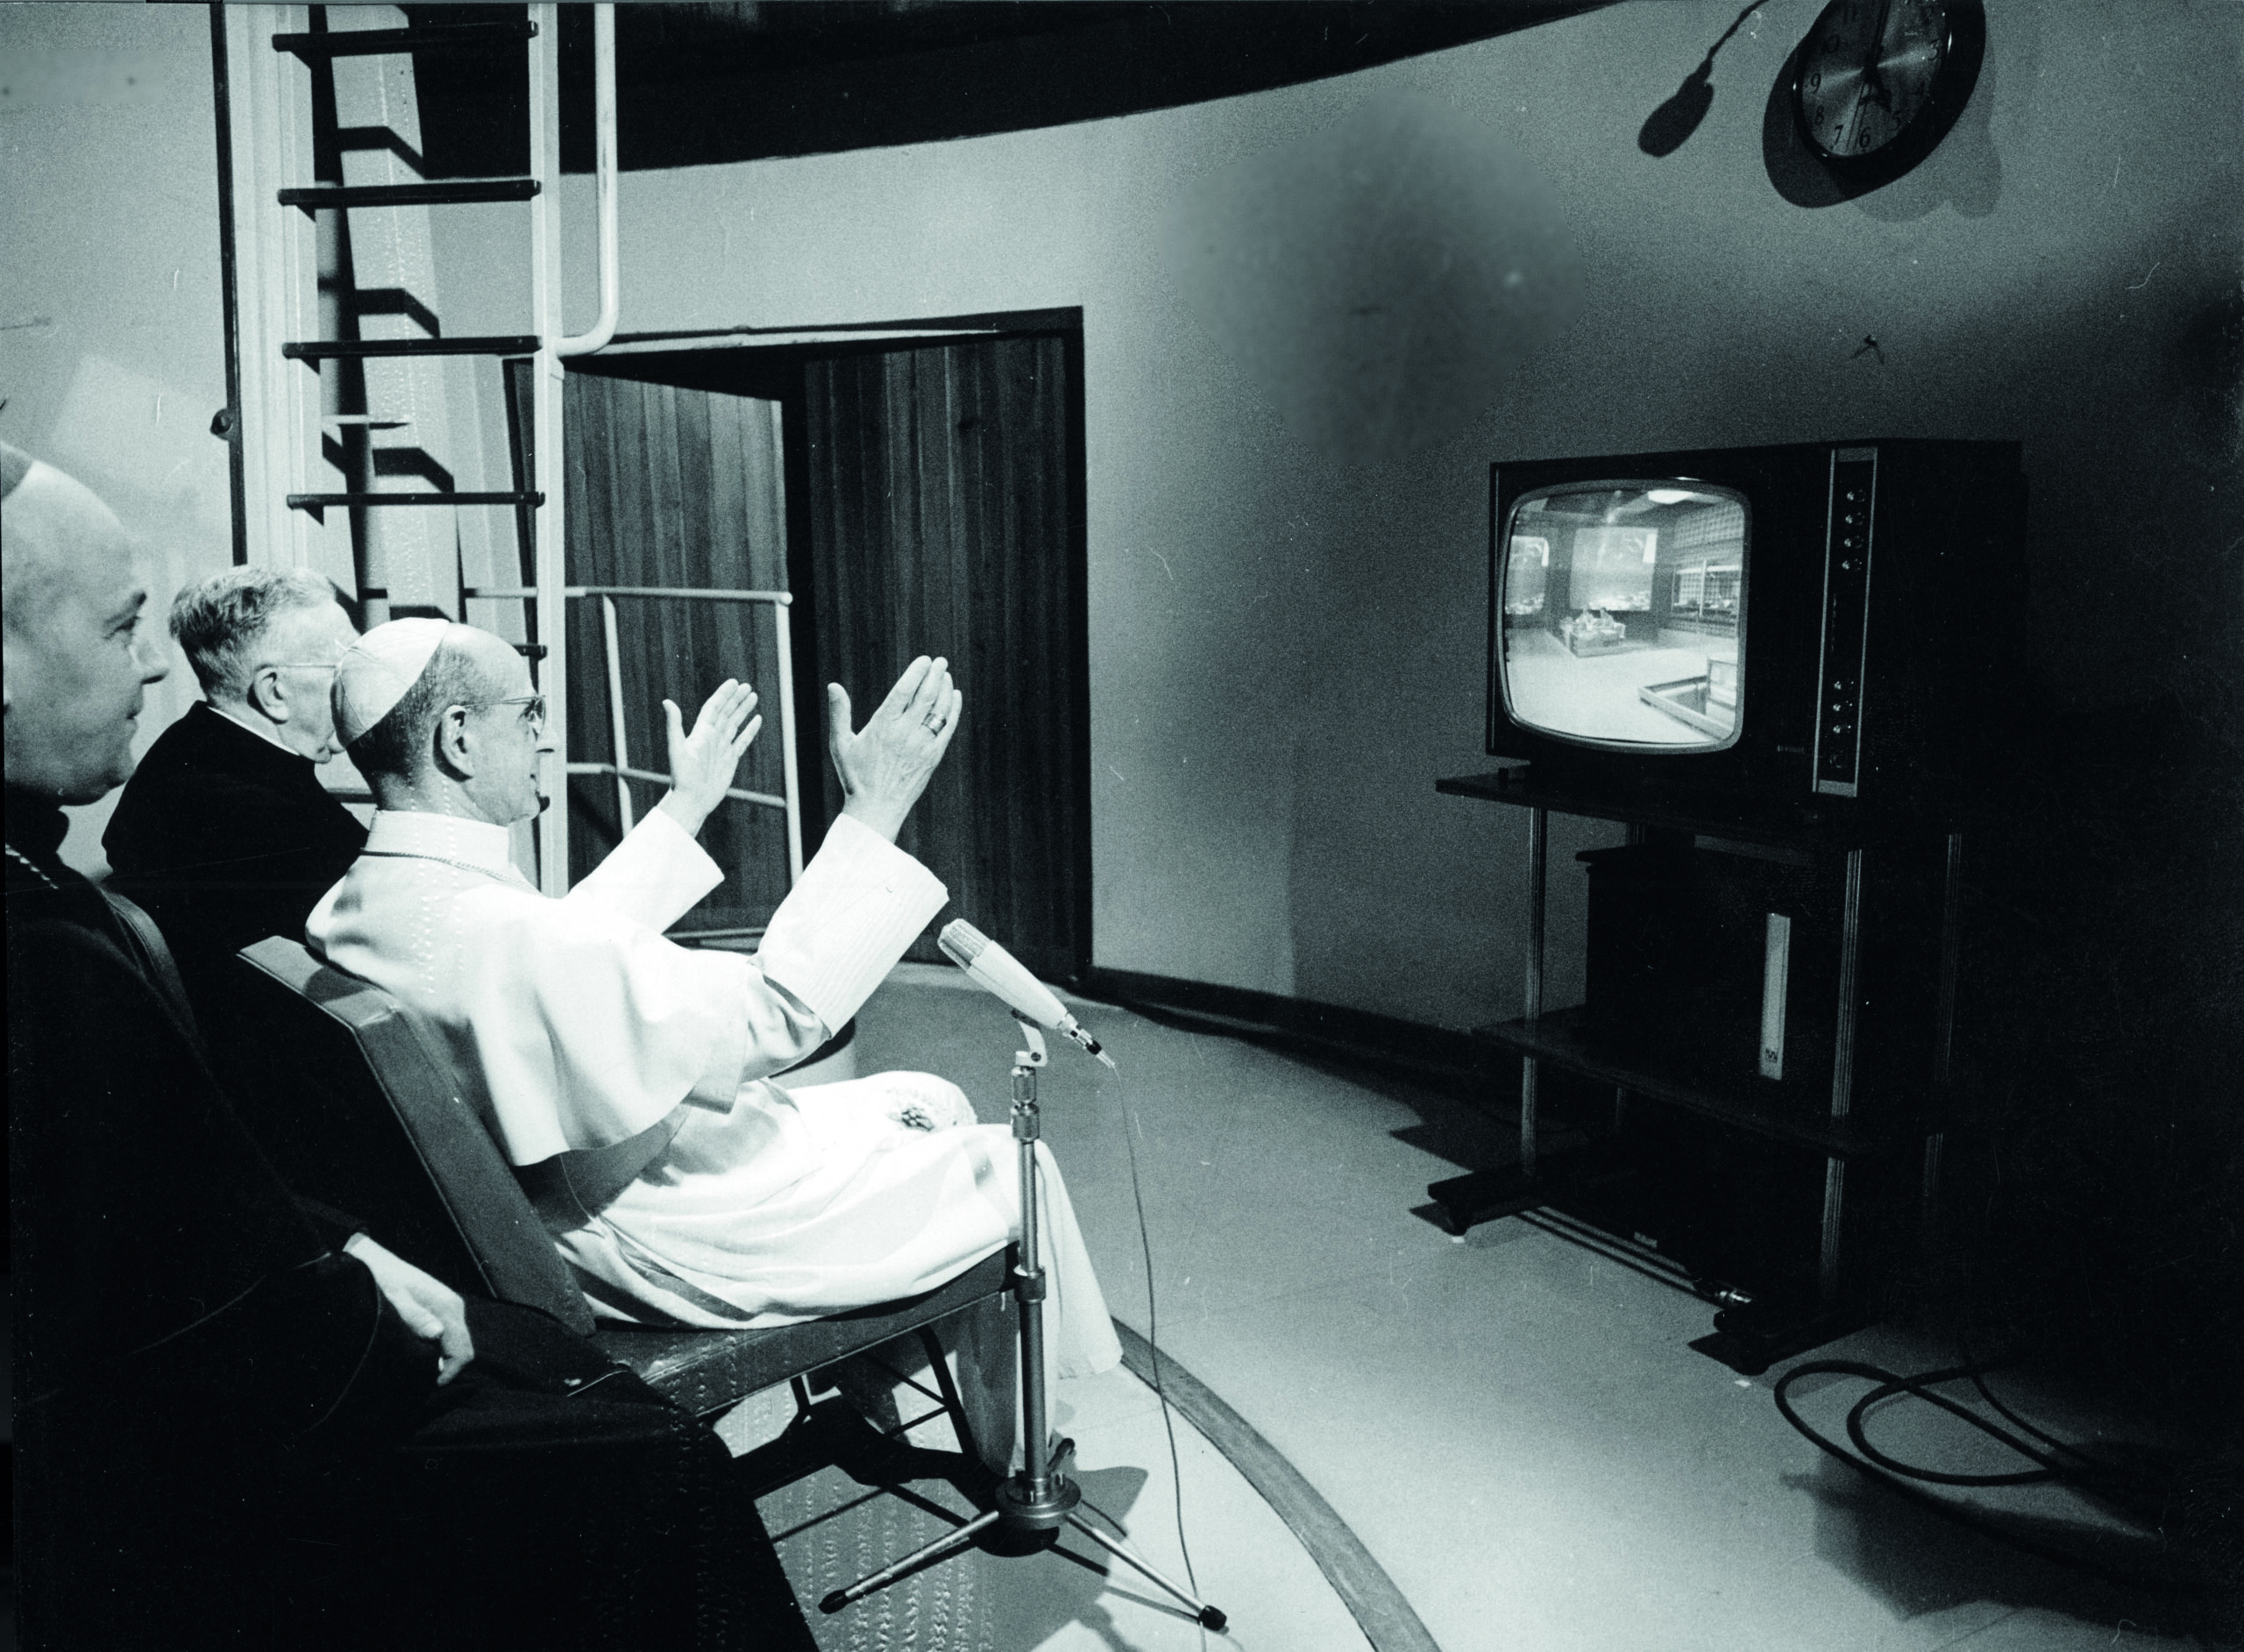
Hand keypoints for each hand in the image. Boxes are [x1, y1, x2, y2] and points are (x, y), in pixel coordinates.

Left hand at [344, 1234, 473, 1384]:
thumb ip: (415, 1317)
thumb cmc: (381, 1280)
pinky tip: (420, 1352)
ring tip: (418, 1368)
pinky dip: (440, 1349)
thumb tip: (437, 1335)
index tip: (430, 1384)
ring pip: (457, 1343)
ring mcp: (450, 1306)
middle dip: (448, 1368)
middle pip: (464, 1348)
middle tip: (421, 1380)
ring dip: (444, 1359)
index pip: (462, 1351)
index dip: (450, 1372)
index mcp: (447, 1307)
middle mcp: (454, 1307)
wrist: (374, 1260)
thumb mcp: (394, 1300)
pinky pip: (450, 1335)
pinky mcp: (442, 1307)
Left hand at [656, 679, 760, 837]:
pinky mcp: (730, 760)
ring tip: (753, 697)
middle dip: (736, 699)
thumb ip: (674, 725)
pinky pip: (742, 741)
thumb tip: (667, 702)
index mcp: (701, 732)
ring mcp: (721, 748)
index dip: (723, 694)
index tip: (734, 683)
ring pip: (735, 724)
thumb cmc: (682, 776)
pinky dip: (750, 730)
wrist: (692, 799)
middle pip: (726, 712)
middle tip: (747, 686)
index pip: (714, 707)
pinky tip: (756, 720)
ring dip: (743, 710)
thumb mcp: (677, 748)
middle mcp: (712, 737)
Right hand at [826, 655, 961, 841]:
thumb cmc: (855, 776)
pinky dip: (953, 709)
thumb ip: (839, 713)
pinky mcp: (933, 757)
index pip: (904, 690)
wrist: (876, 809)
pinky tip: (954, 696)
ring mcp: (922, 745)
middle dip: (935, 674)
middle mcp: (904, 733)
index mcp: (882, 726)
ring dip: (944, 689)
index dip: (917, 672)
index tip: (924, 660)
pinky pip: (948, 728)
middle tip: (940, 661)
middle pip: (925, 695)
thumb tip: (833, 686)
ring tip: (945, 675)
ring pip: (939, 710)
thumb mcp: (840, 744)